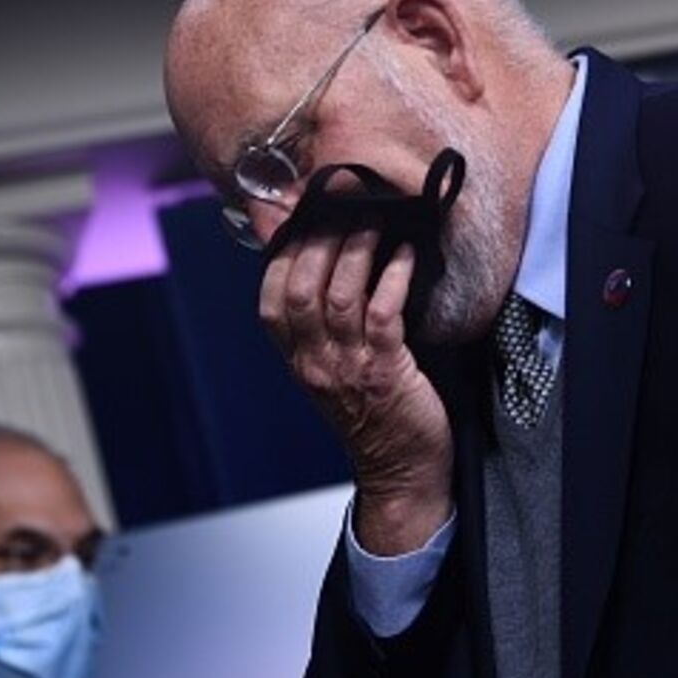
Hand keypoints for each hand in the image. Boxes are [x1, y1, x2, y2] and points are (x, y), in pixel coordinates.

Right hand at [260, 230, 452, 554]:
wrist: (401, 473)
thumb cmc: (374, 414)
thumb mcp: (333, 369)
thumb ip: (323, 325)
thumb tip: (329, 263)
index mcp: (297, 358)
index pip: (270, 297)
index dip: (286, 251)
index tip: (308, 216)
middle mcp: (313, 362)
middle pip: (300, 287)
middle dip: (322, 238)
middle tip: (349, 204)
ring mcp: (348, 368)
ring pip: (338, 295)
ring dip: (358, 249)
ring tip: (378, 218)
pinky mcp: (386, 373)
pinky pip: (383, 314)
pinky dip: (393, 277)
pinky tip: (407, 254)